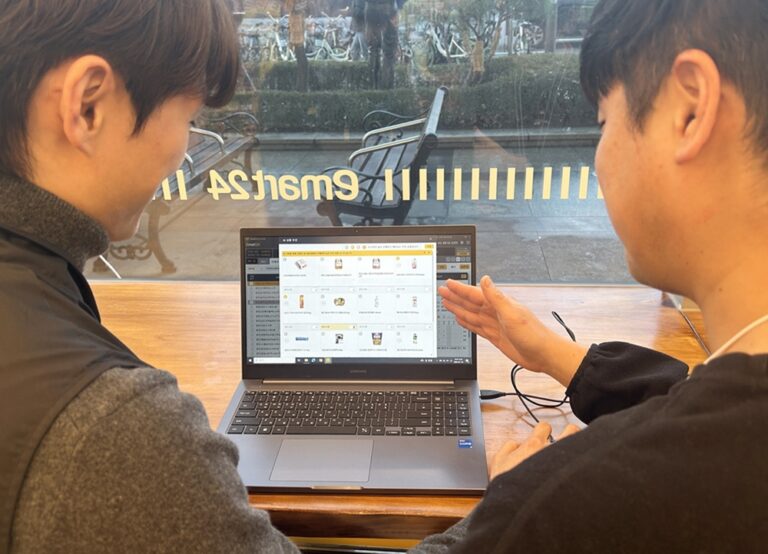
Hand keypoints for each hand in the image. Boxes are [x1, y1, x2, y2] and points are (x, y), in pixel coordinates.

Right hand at [438, 275, 587, 386]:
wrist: (544, 355)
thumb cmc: (533, 334)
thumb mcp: (512, 314)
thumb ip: (496, 297)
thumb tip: (485, 279)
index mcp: (499, 304)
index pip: (475, 294)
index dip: (461, 289)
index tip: (449, 283)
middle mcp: (495, 313)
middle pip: (470, 303)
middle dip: (456, 297)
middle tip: (442, 290)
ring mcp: (495, 325)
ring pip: (471, 314)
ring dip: (458, 308)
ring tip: (446, 303)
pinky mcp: (495, 337)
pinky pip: (477, 327)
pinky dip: (467, 323)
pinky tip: (461, 319)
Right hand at [490, 422, 579, 479]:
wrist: (518, 506)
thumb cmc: (509, 486)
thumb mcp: (499, 462)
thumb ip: (508, 448)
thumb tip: (515, 444)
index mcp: (533, 445)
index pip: (545, 426)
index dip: (544, 429)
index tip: (544, 434)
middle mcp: (552, 452)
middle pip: (571, 431)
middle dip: (571, 433)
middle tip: (569, 438)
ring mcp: (564, 466)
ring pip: (581, 448)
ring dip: (579, 449)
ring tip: (579, 453)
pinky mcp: (571, 481)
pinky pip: (583, 469)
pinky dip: (582, 468)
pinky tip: (580, 472)